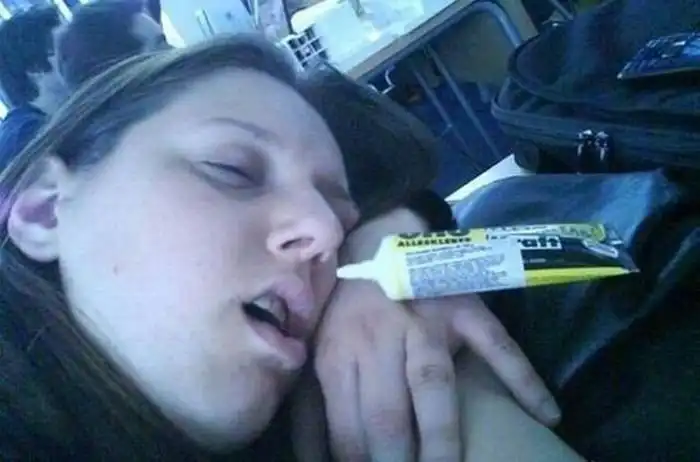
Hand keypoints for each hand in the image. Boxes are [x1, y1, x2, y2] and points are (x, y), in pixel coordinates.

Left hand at [294, 208, 558, 461]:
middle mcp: (381, 338)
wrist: (377, 239)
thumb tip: (311, 459)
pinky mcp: (465, 307)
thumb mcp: (317, 349)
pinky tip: (546, 414)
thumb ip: (312, 404)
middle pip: (388, 412)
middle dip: (396, 461)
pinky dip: (522, 376)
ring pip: (434, 383)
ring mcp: (427, 321)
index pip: (347, 425)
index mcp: (339, 352)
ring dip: (442, 435)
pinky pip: (495, 342)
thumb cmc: (343, 303)